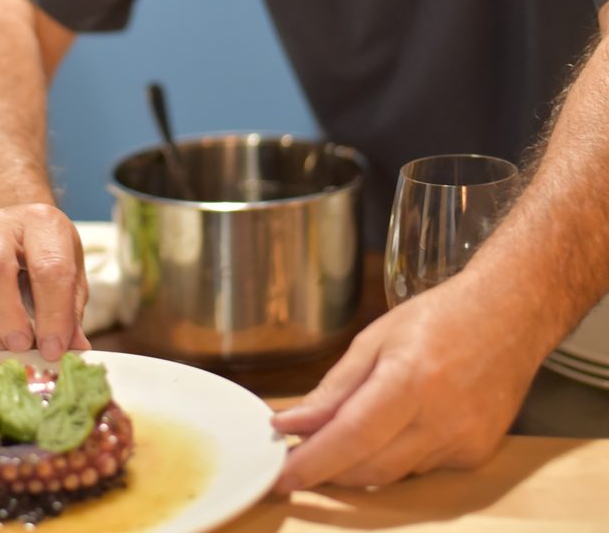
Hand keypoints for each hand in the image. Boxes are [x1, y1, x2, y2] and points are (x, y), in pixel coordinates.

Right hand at [0, 203, 90, 359]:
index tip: (54, 349)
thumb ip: (70, 311)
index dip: (53, 314)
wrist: (9, 232)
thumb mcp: (70, 274)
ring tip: (5, 357)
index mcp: (40, 222)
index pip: (48, 267)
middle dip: (7, 317)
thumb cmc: (44, 256)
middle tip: (22, 349)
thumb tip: (73, 351)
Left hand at [271, 270, 544, 489]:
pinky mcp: (476, 455)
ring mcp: (464, 442)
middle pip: (369, 468)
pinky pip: (420, 469)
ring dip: (358, 465)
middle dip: (327, 471)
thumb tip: (292, 422)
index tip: (281, 476)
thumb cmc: (439, 318)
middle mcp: (441, 419)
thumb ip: (333, 388)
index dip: (312, 462)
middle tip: (297, 460)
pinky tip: (391, 432)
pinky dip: (394, 457)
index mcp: (409, 380)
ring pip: (393, 474)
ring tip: (336, 442)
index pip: (350, 437)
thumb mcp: (374, 339)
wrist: (510, 316)